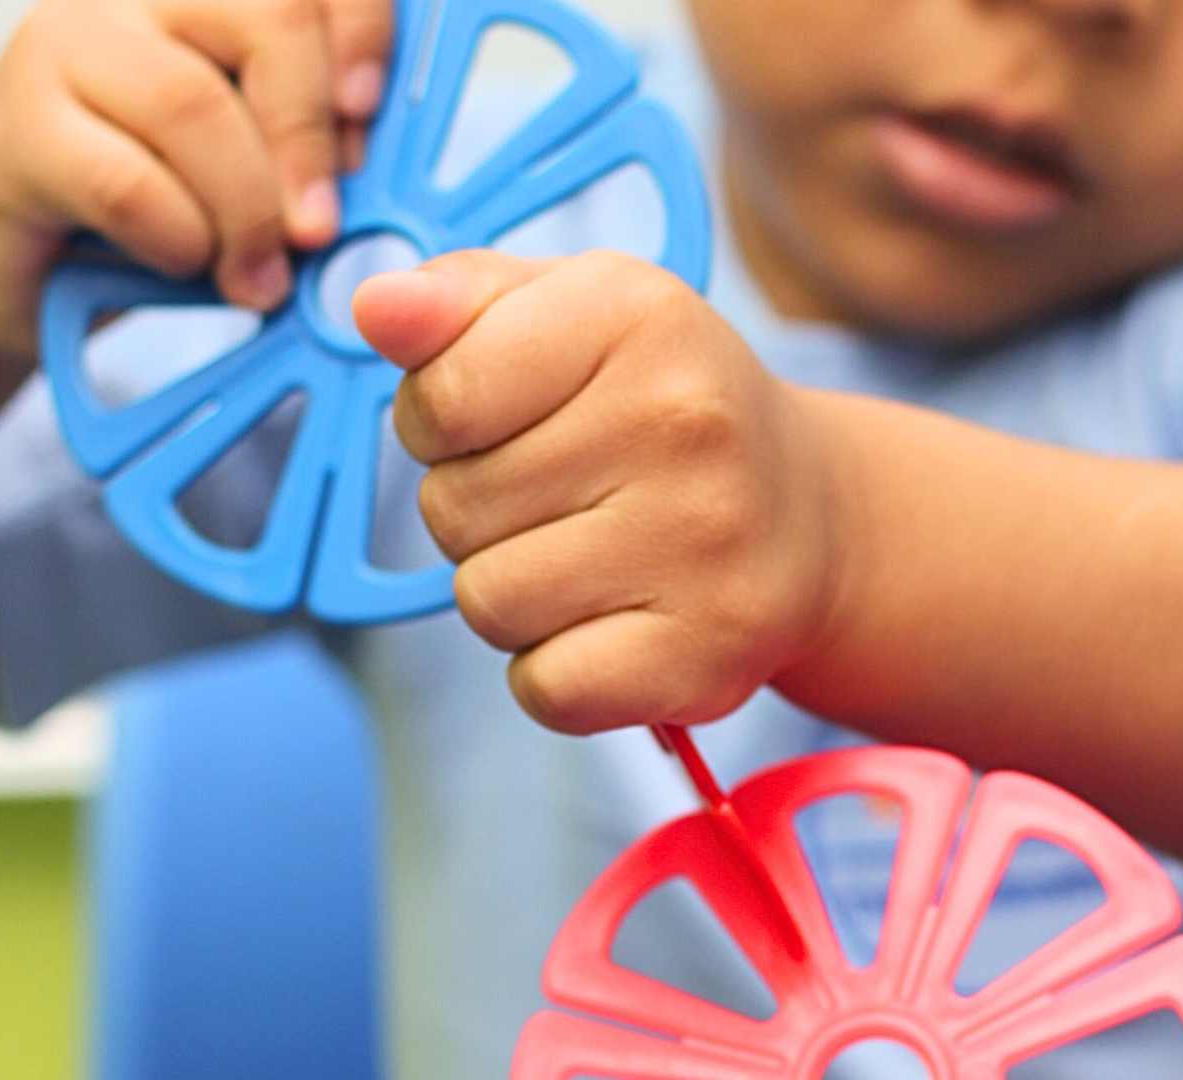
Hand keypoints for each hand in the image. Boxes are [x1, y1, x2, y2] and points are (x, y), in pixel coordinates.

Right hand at [0, 0, 393, 358]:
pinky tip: (189, 263)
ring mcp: (64, 46)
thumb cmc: (157, 208)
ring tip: (261, 277)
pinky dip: (179, 237)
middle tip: (320, 229)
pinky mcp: (17, 128)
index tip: (369, 113)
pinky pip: (127, 182)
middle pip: (268, 20)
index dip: (360, 32)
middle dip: (309, 136)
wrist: (25, 267)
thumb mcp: (256, 165)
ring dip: (248, 210)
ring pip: (196, 106)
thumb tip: (376, 163)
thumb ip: (315, 142)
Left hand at [353, 250, 850, 733]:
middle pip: (452, 508)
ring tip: (592, 557)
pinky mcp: (705, 654)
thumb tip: (373, 308)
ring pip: (488, 602)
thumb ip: (461, 301)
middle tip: (568, 495)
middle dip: (480, 510)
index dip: (440, 421)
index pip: (440, 397)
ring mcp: (703, 544)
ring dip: (514, 592)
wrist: (810, 516)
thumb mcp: (575, 313)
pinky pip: (542, 687)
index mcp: (637, 315)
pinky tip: (614, 625)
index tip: (498, 418)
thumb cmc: (662, 407)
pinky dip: (556, 671)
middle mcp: (684, 422)